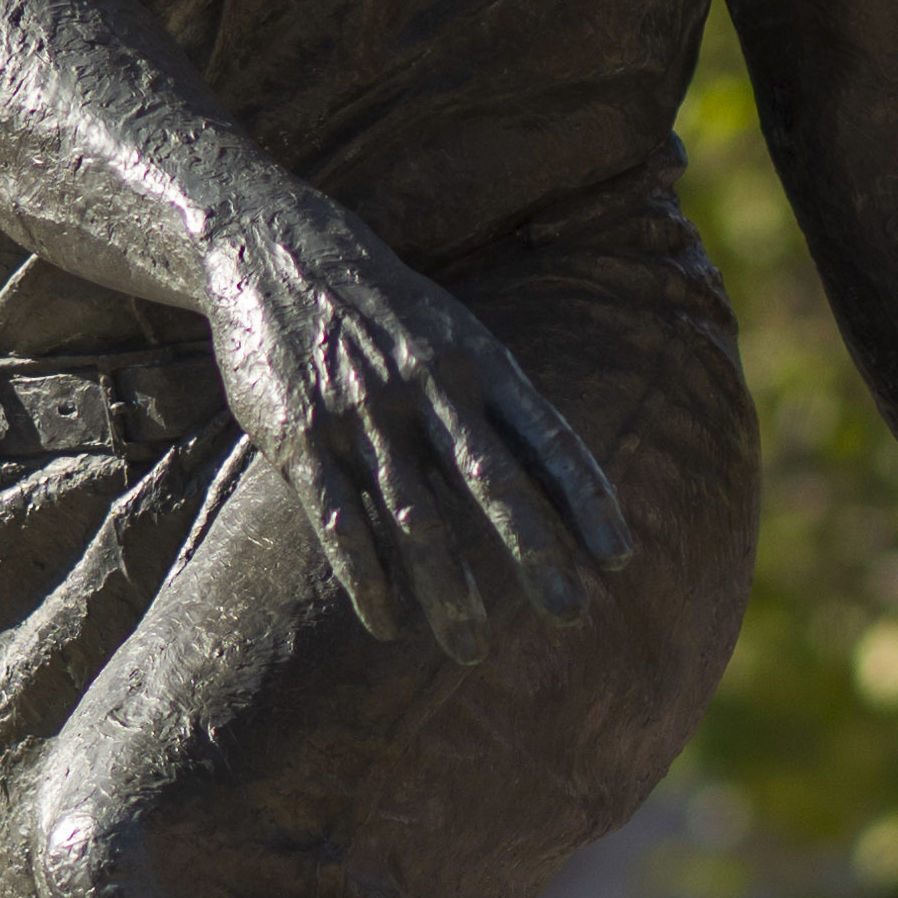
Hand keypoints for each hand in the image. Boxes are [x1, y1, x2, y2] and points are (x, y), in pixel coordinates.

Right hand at [200, 213, 630, 658]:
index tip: (621, 557)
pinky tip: (387, 624)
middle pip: (490, 481)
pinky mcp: (300, 438)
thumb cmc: (386, 309)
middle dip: (535, 551)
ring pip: (414, 516)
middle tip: (572, 613)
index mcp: (478, 359)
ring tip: (472, 647)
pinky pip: (338, 522)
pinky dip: (366, 579)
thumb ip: (500, 402)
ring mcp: (362, 414)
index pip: (547, 437)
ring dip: (447, 589)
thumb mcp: (455, 333)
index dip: (586, 498)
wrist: (276, 250)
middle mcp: (427, 386)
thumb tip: (560, 478)